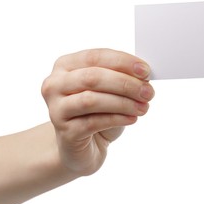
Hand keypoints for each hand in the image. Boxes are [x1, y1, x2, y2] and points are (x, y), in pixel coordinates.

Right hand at [41, 49, 153, 175]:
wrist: (82, 146)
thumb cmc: (97, 113)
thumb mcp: (109, 91)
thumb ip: (121, 79)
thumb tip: (144, 75)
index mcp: (65, 66)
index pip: (95, 57)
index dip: (123, 62)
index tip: (146, 71)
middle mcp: (55, 85)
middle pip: (93, 77)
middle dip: (125, 83)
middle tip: (148, 92)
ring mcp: (57, 109)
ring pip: (91, 100)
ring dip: (123, 102)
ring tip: (144, 107)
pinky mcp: (65, 132)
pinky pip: (94, 122)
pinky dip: (117, 119)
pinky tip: (132, 118)